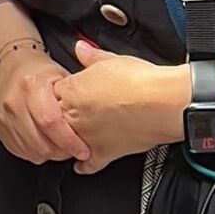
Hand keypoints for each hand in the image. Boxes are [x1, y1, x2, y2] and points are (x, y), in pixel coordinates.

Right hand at [0, 41, 87, 164]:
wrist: (11, 64)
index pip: (51, 123)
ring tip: (60, 145)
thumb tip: (94, 124)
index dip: (70, 142)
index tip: (84, 150)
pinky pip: (20, 151)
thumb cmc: (40, 71)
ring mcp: (4, 116)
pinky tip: (45, 143)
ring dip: (50, 154)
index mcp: (31, 86)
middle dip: (62, 152)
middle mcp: (14, 102)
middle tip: (74, 149)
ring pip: (31, 151)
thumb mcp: (62, 76)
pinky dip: (36, 152)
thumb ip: (76, 100)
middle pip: (41, 143)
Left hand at [55, 39, 188, 176]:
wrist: (163, 103)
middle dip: (60, 116)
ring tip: (73, 136)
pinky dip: (84, 165)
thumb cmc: (141, 81)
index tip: (68, 94)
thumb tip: (81, 48)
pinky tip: (83, 162)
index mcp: (71, 91)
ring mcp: (87, 137)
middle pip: (53, 120)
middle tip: (71, 113)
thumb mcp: (112, 59)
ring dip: (67, 140)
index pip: (51, 94)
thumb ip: (91, 56)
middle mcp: (73, 117)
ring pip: (64, 143)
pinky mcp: (104, 154)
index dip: (61, 93)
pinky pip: (86, 165)